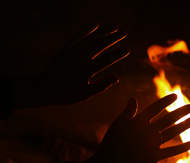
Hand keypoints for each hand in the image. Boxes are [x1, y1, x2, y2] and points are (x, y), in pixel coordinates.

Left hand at [13, 22, 129, 109]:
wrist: (45, 88)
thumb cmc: (67, 94)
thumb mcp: (85, 94)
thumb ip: (101, 85)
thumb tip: (116, 78)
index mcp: (86, 71)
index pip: (106, 60)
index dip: (117, 54)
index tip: (127, 49)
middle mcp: (80, 59)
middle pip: (99, 46)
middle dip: (113, 38)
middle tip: (125, 33)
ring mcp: (72, 52)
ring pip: (90, 39)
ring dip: (103, 32)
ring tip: (115, 27)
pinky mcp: (66, 49)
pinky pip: (77, 37)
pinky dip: (86, 30)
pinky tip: (95, 24)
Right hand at [86, 94, 189, 162]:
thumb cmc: (111, 142)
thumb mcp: (118, 124)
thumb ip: (128, 111)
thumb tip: (133, 98)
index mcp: (138, 121)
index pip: (156, 108)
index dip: (166, 101)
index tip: (176, 96)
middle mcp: (147, 131)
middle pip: (168, 119)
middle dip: (181, 112)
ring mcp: (152, 144)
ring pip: (172, 132)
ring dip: (184, 125)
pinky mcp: (154, 157)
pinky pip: (171, 151)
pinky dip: (182, 147)